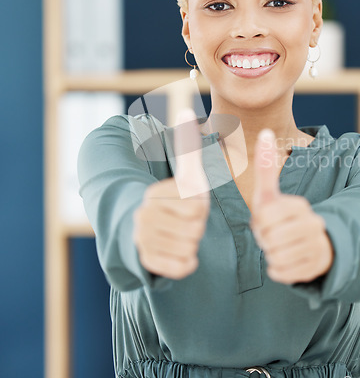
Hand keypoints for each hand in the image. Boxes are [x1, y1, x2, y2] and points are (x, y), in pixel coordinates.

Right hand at [133, 108, 209, 279]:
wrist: (149, 231)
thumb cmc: (176, 200)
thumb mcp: (186, 175)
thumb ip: (187, 145)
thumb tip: (185, 110)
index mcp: (154, 194)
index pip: (198, 207)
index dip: (200, 208)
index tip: (188, 204)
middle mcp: (142, 217)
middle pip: (195, 228)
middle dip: (197, 227)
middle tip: (184, 222)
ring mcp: (141, 241)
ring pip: (189, 248)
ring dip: (191, 244)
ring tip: (180, 235)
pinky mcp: (146, 263)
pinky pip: (182, 267)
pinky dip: (186, 263)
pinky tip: (178, 253)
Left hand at [250, 129, 333, 283]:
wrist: (308, 245)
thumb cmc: (281, 218)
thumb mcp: (270, 195)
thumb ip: (266, 166)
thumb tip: (265, 132)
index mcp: (300, 205)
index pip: (265, 217)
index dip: (261, 222)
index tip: (269, 221)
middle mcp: (313, 224)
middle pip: (270, 239)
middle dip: (265, 240)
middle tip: (273, 236)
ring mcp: (317, 247)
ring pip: (276, 257)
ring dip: (272, 255)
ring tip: (281, 247)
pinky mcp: (315, 268)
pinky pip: (282, 273)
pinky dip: (278, 270)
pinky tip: (286, 261)